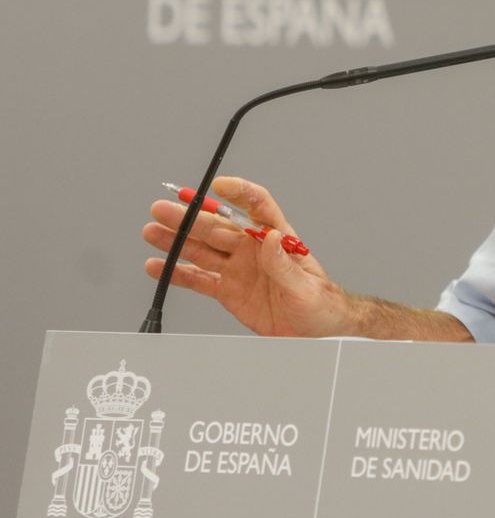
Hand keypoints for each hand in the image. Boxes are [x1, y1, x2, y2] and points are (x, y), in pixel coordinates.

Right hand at [142, 176, 352, 337]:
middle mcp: (254, 250)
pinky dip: (178, 273)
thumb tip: (273, 237)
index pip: (258, 207)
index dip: (240, 193)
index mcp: (279, 240)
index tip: (219, 186)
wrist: (316, 331)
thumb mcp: (304, 285)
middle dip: (190, 218)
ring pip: (202, 250)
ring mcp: (239, 269)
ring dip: (176, 241)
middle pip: (218, 227)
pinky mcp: (228, 291)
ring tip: (152, 232)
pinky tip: (158, 267)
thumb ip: (284, 264)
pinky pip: (199, 279)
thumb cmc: (320, 303)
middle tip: (163, 209)